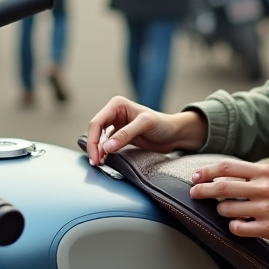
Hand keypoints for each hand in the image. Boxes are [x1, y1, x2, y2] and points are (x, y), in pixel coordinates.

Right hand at [85, 96, 206, 165]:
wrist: (174, 135)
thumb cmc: (163, 124)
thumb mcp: (145, 124)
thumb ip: (126, 134)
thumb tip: (106, 147)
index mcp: (117, 105)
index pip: (97, 122)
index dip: (93, 140)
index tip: (96, 156)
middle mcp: (114, 113)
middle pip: (95, 131)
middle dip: (93, 146)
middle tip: (96, 162)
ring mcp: (116, 125)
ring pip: (99, 138)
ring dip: (98, 150)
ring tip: (100, 163)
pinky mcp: (120, 137)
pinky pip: (107, 145)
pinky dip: (104, 152)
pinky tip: (105, 160)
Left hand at [189, 159, 268, 240]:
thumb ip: (251, 173)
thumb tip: (222, 174)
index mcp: (264, 171)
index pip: (227, 168)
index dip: (207, 172)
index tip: (196, 176)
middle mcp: (263, 189)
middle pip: (221, 187)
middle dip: (202, 190)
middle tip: (194, 193)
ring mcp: (265, 209)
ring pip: (226, 210)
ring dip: (221, 210)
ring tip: (227, 210)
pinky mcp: (268, 228)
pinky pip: (238, 228)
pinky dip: (233, 226)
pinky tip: (238, 223)